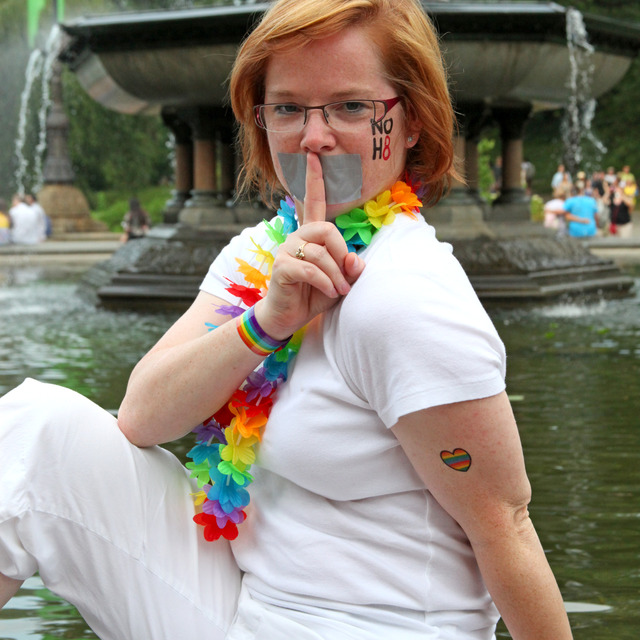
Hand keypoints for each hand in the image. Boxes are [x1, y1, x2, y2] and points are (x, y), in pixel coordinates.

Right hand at [255, 152, 364, 338]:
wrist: (287, 317)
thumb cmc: (314, 296)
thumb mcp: (340, 281)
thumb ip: (350, 269)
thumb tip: (354, 259)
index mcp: (310, 235)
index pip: (312, 202)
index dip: (313, 180)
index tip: (313, 157)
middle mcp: (296, 237)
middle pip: (326, 228)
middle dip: (341, 253)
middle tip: (346, 277)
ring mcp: (286, 250)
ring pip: (320, 252)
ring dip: (336, 274)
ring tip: (340, 290)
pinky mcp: (281, 266)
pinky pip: (310, 269)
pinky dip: (326, 282)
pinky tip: (331, 292)